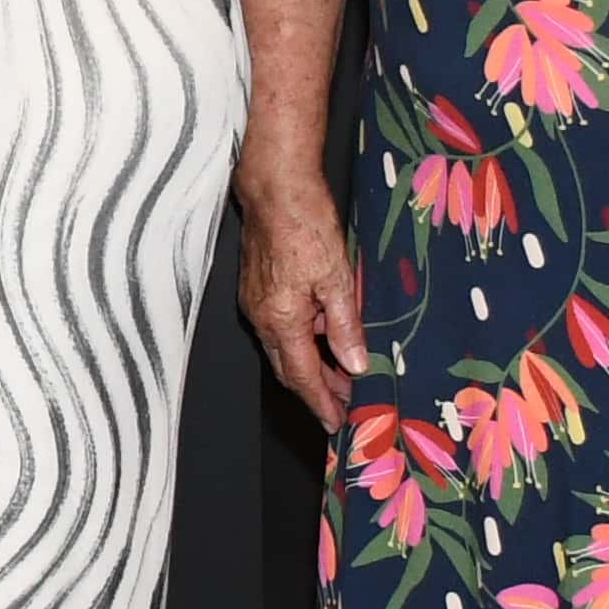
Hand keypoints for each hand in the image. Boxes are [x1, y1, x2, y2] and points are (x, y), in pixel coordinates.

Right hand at [234, 168, 368, 428]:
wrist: (274, 186)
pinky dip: (300, 339)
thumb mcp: (337, 278)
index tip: (335, 422)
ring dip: (309, 363)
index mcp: (281, 320)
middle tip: (343, 402)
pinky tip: (321, 331)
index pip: (301, 376)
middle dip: (315, 389)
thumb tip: (354, 365)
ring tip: (341, 369)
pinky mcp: (255, 287)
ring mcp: (254, 302)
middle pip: (287, 368)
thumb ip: (344, 326)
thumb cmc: (305, 224)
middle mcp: (261, 317)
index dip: (320, 402)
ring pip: (282, 347)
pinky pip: (277, 326)